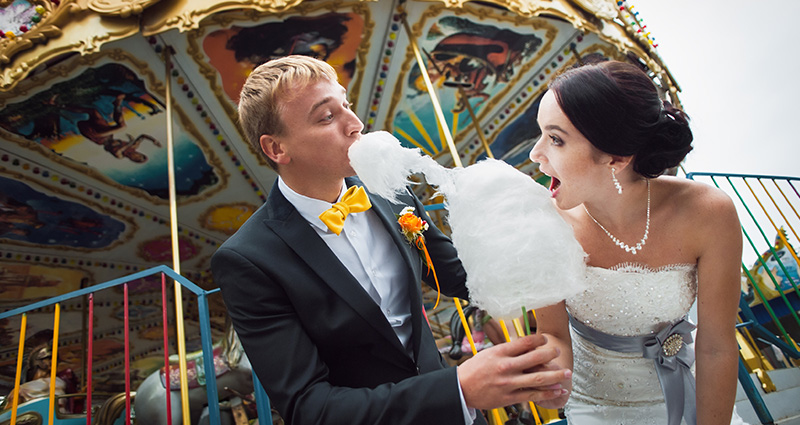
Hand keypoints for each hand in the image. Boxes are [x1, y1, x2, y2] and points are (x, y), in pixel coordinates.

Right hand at [457, 334, 571, 409]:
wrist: (461, 388)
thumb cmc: (474, 369)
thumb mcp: (489, 353)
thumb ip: (507, 350)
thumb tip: (527, 344)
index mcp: (500, 352)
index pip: (525, 342)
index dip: (539, 339)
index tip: (545, 339)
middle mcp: (506, 367)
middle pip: (535, 358)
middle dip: (550, 354)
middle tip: (558, 352)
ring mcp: (508, 383)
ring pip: (537, 378)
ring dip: (555, 375)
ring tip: (567, 372)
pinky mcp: (509, 397)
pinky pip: (532, 395)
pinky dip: (547, 393)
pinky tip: (557, 390)